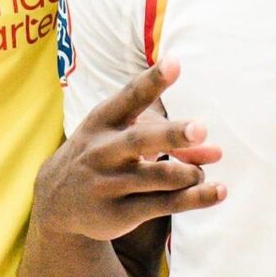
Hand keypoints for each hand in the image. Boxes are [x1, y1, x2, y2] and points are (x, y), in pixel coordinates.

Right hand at [32, 59, 223, 241]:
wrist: (56, 201)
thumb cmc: (101, 153)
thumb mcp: (120, 133)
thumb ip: (166, 135)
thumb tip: (215, 150)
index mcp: (103, 119)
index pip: (130, 96)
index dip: (153, 80)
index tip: (175, 63)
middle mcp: (103, 150)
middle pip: (140, 141)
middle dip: (171, 134)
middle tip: (200, 128)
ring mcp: (109, 184)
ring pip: (158, 178)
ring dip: (189, 173)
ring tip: (201, 171)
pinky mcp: (119, 213)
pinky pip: (163, 205)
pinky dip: (194, 198)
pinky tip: (218, 191)